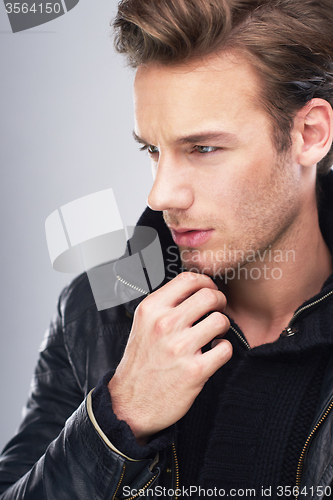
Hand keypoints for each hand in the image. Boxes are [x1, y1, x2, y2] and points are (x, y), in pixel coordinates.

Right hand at [108, 272, 231, 441]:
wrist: (129, 403)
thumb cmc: (140, 363)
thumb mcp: (143, 324)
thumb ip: (166, 305)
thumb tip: (194, 289)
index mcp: (151, 309)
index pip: (188, 279)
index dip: (206, 282)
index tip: (209, 289)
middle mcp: (164, 324)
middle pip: (209, 295)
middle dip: (219, 301)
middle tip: (217, 310)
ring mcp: (180, 348)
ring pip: (221, 320)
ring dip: (222, 325)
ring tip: (214, 333)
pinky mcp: (194, 371)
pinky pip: (225, 349)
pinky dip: (223, 349)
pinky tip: (213, 352)